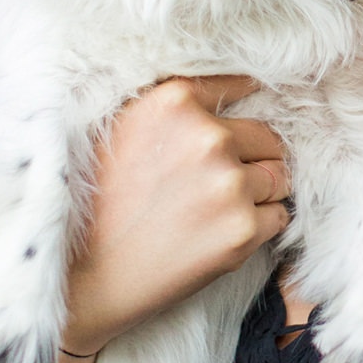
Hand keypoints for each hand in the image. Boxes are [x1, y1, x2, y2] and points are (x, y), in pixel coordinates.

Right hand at [62, 74, 289, 354]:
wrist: (83, 276)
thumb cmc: (98, 202)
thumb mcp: (125, 127)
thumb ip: (176, 106)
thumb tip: (238, 88)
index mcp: (176, 101)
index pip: (241, 86)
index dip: (239, 113)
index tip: (235, 130)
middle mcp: (208, 137)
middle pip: (269, 138)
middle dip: (252, 159)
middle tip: (215, 186)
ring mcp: (229, 184)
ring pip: (279, 178)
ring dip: (259, 194)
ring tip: (213, 213)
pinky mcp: (242, 230)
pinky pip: (279, 217)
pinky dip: (259, 227)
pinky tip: (217, 235)